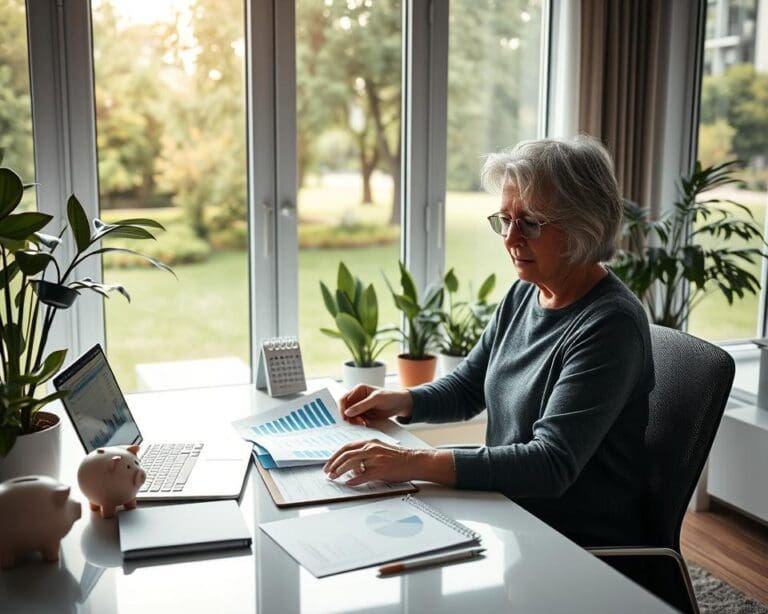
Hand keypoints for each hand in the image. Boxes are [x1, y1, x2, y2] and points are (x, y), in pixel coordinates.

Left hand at [323, 439, 455, 486]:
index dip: (335, 455)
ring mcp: (375, 459)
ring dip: (339, 471)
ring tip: (334, 477)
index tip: (329, 463)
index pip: (347, 447)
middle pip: (346, 454)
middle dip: (333, 463)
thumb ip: (365, 454)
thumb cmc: (398, 457)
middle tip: (327, 471)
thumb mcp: (379, 450)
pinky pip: (363, 476)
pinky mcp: (380, 470)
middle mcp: (371, 448)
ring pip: (351, 463)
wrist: (414, 461)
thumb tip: (352, 466)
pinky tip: (349, 484)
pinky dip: (354, 480)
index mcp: (370, 442)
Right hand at [339, 384, 412, 425]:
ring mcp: (360, 406)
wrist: (400, 404)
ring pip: (350, 416)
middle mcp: (357, 397)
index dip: (342, 408)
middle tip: (358, 422)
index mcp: (358, 389)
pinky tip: (366, 423)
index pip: (344, 399)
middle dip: (349, 417)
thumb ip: (362, 406)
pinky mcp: (364, 414)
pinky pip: (356, 420)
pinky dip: (359, 423)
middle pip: (345, 409)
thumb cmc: (390, 397)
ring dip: (354, 421)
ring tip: (364, 422)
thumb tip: (347, 412)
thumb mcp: (376, 400)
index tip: (345, 418)